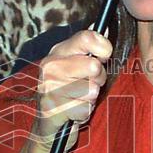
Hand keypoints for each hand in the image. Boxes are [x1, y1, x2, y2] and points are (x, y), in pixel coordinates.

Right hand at [26, 29, 112, 152]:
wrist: (49, 125)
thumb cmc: (68, 93)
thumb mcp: (78, 66)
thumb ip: (89, 48)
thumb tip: (104, 27)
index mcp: (57, 52)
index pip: (87, 37)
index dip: (103, 48)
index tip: (104, 57)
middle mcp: (50, 66)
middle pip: (93, 66)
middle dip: (98, 79)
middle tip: (88, 85)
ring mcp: (48, 88)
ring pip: (91, 89)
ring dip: (90, 99)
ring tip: (78, 99)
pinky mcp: (51, 109)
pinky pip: (85, 109)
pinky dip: (83, 113)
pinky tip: (73, 112)